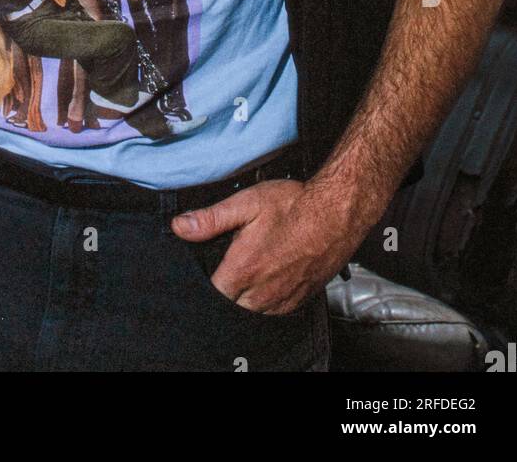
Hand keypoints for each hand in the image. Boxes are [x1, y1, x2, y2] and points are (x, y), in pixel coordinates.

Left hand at [170, 178, 355, 314]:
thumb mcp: (247, 202)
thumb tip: (180, 227)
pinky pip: (275, 313)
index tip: (208, 268)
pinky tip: (266, 281)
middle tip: (228, 268)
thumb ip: (211, 219)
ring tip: (248, 274)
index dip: (206, 283)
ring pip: (252, 314)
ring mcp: (283, 299)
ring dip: (245, 300)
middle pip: (231, 307)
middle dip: (225, 292)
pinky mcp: (299, 300)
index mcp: (244, 269)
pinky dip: (266, 303)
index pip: (212, 294)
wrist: (336, 212)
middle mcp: (263, 291)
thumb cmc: (295, 205)